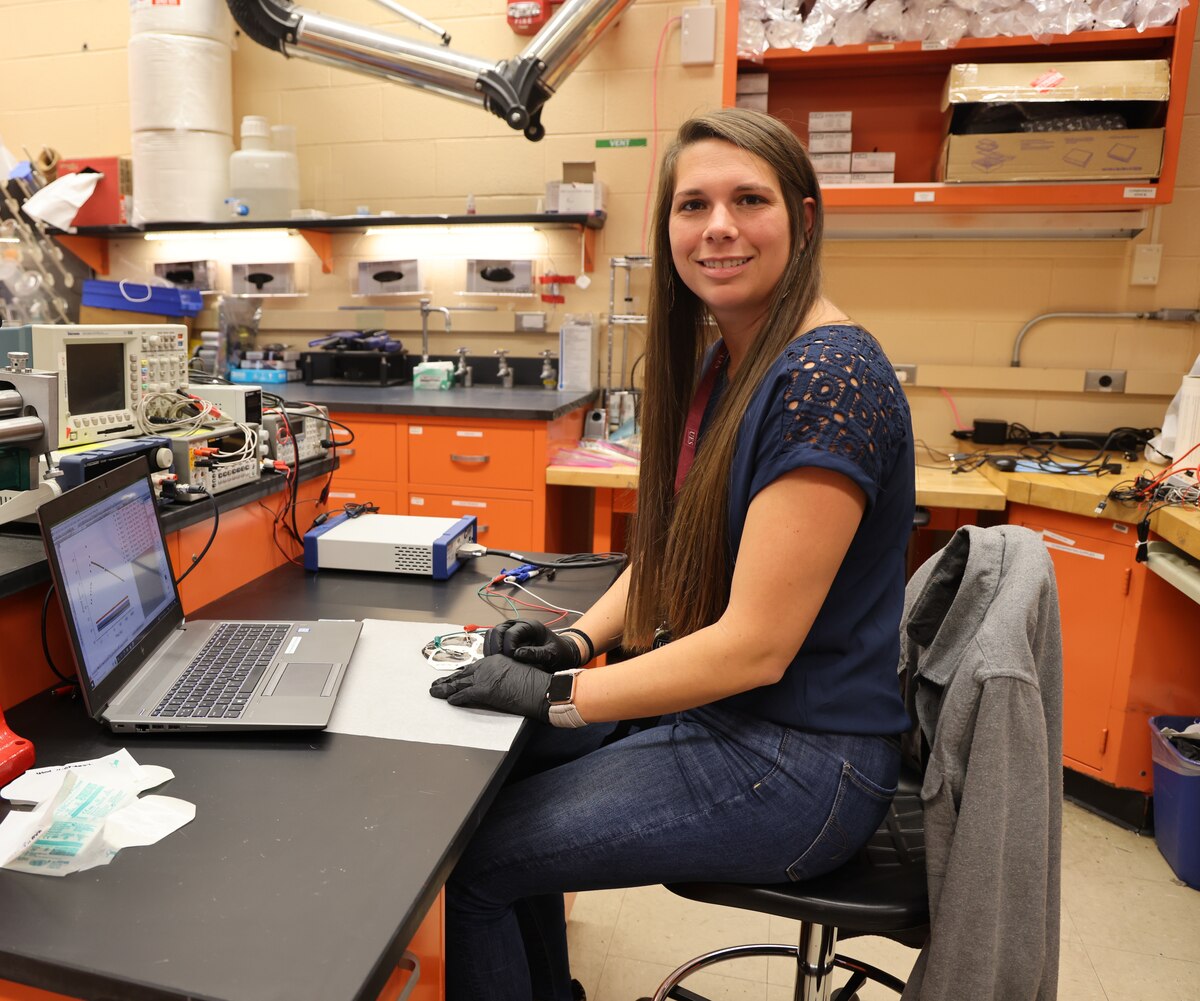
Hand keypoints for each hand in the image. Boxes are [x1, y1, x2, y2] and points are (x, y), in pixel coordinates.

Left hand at [429, 654, 551, 720]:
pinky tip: (449, 701)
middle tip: (437, 683)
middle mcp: (487, 666)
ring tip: (435, 692)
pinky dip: (456, 699)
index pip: (473, 667)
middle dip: (448, 680)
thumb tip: (499, 684)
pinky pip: (464, 695)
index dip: (461, 673)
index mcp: (495, 660)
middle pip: (463, 674)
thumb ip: (504, 675)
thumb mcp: (517, 672)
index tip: (453, 676)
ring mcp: (484, 677)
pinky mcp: (483, 690)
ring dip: (445, 689)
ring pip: (459, 683)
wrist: (540, 688)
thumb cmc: (535, 683)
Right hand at [483, 619, 580, 669]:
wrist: (562, 653)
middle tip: (499, 661)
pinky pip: (493, 642)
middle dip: (496, 647)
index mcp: (530, 626)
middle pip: (497, 631)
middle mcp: (518, 626)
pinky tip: (496, 662)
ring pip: (492, 635)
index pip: (511, 633)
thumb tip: (517, 654)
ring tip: (496, 662)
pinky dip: (491, 650)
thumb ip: (536, 654)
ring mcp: (511, 631)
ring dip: (491, 648)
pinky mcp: (507, 640)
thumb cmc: (559, 652)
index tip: (511, 659)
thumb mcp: (552, 654)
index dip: (508, 647)